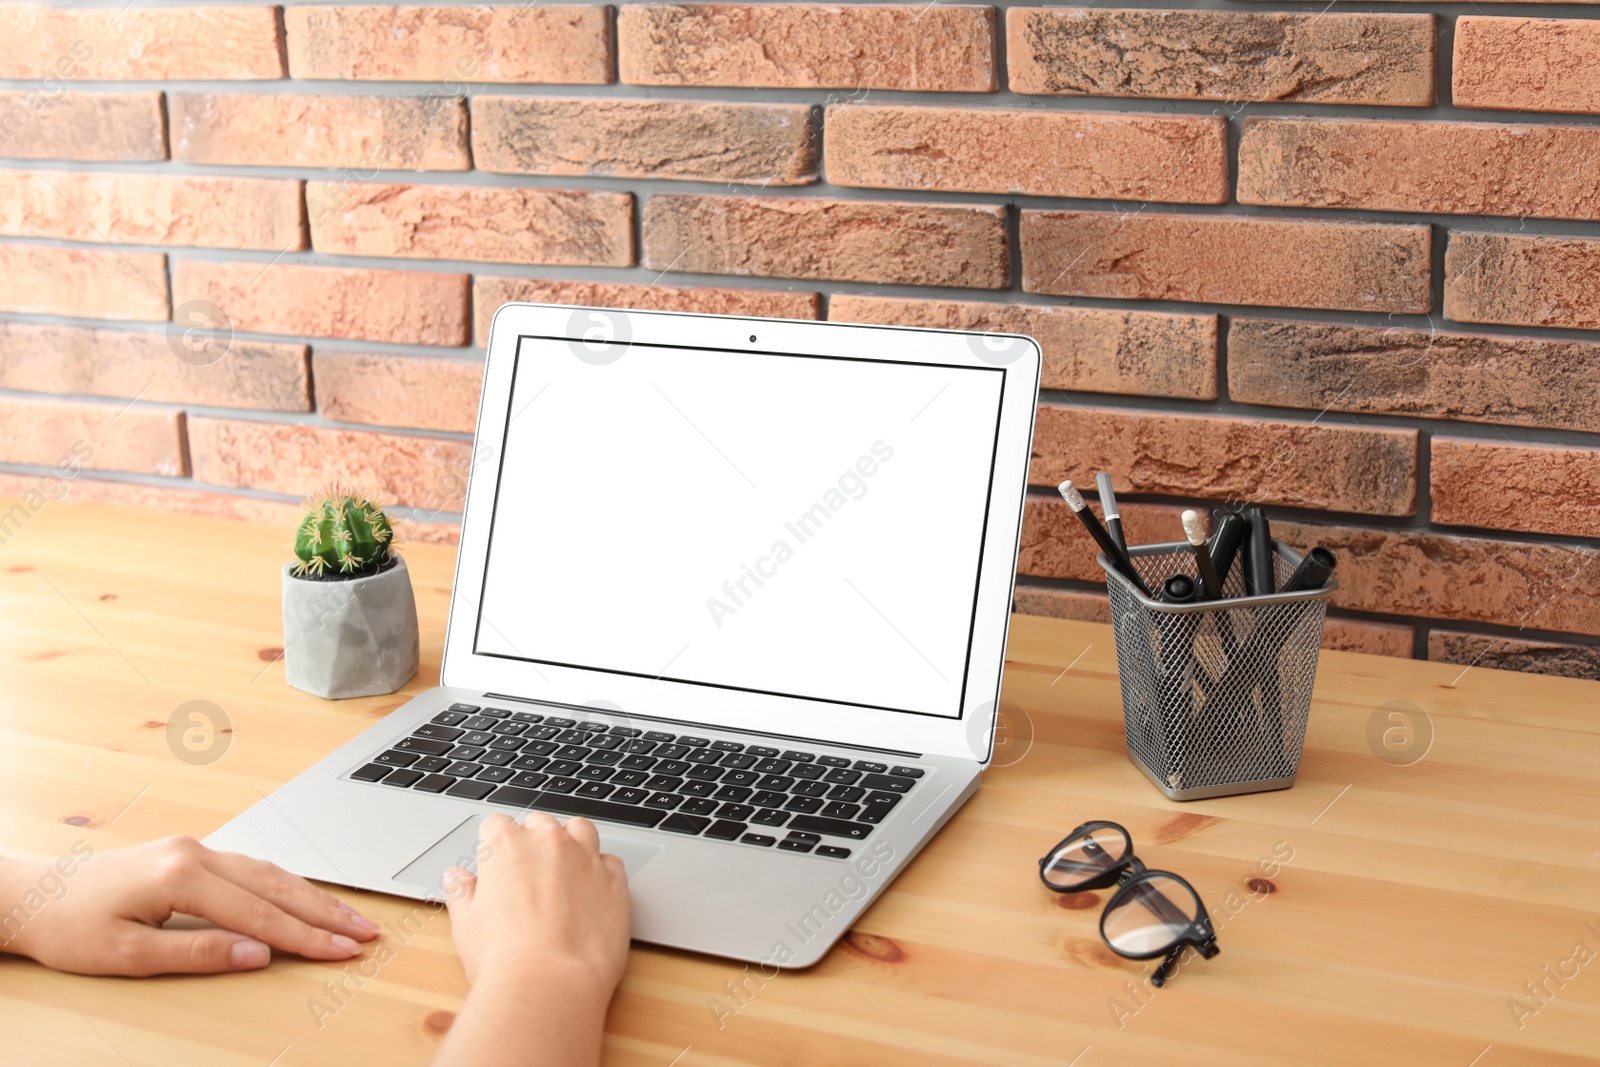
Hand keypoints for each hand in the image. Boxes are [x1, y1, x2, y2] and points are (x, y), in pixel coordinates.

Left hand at [0, 835, 379, 975]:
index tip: (343, 951)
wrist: (32, 895)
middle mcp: (197, 853)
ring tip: (350, 919)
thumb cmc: (71, 927)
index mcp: (182, 875)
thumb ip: (198, 952)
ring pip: (271, 872)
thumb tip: (258, 956)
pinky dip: (287, 886)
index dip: (307, 936)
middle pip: (277, 886)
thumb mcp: (128, 954)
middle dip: (327, 912)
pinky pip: (253, 868)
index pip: (260, 913)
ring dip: (313, 898)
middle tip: (366, 934)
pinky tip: (306, 898)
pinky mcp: (192, 854)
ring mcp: (197, 849)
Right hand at [433, 813, 630, 1066]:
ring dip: (572, 843)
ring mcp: (585, 858)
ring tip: (564, 873)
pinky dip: (601, 872)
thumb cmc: (503, 959)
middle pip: (540, 824)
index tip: (495, 864)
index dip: (494, 845)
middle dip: (534, 841)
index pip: (497, 825)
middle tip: (528, 875)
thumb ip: (462, 893)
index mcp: (506, 846)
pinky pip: (610, 862)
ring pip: (580, 830)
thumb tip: (456, 878)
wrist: (549, 985)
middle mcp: (548, 842)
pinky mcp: (615, 880)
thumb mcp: (466, 924)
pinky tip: (592, 894)